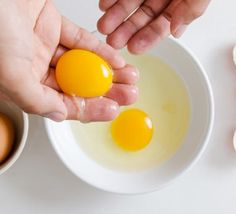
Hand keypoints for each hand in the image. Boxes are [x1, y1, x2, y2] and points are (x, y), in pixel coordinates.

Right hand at [0, 0, 137, 121]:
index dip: (90, 109)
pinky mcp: (54, 26)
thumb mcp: (10, 74)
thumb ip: (34, 99)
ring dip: (108, 72)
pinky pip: (82, 41)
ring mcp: (46, 47)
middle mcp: (37, 68)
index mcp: (25, 85)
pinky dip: (100, 51)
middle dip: (106, 91)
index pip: (64, 104)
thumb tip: (59, 114)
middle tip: (128, 95)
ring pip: (84, 65)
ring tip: (130, 78)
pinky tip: (116, 60)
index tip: (113, 110)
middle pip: (79, 86)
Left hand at [97, 0, 210, 53]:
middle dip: (127, 31)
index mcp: (180, 2)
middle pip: (143, 17)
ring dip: (116, 16)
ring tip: (104, 26)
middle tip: (114, 41)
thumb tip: (177, 31)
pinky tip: (104, 5)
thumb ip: (192, 8)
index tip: (134, 48)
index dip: (148, 38)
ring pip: (130, 3)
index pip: (162, 25)